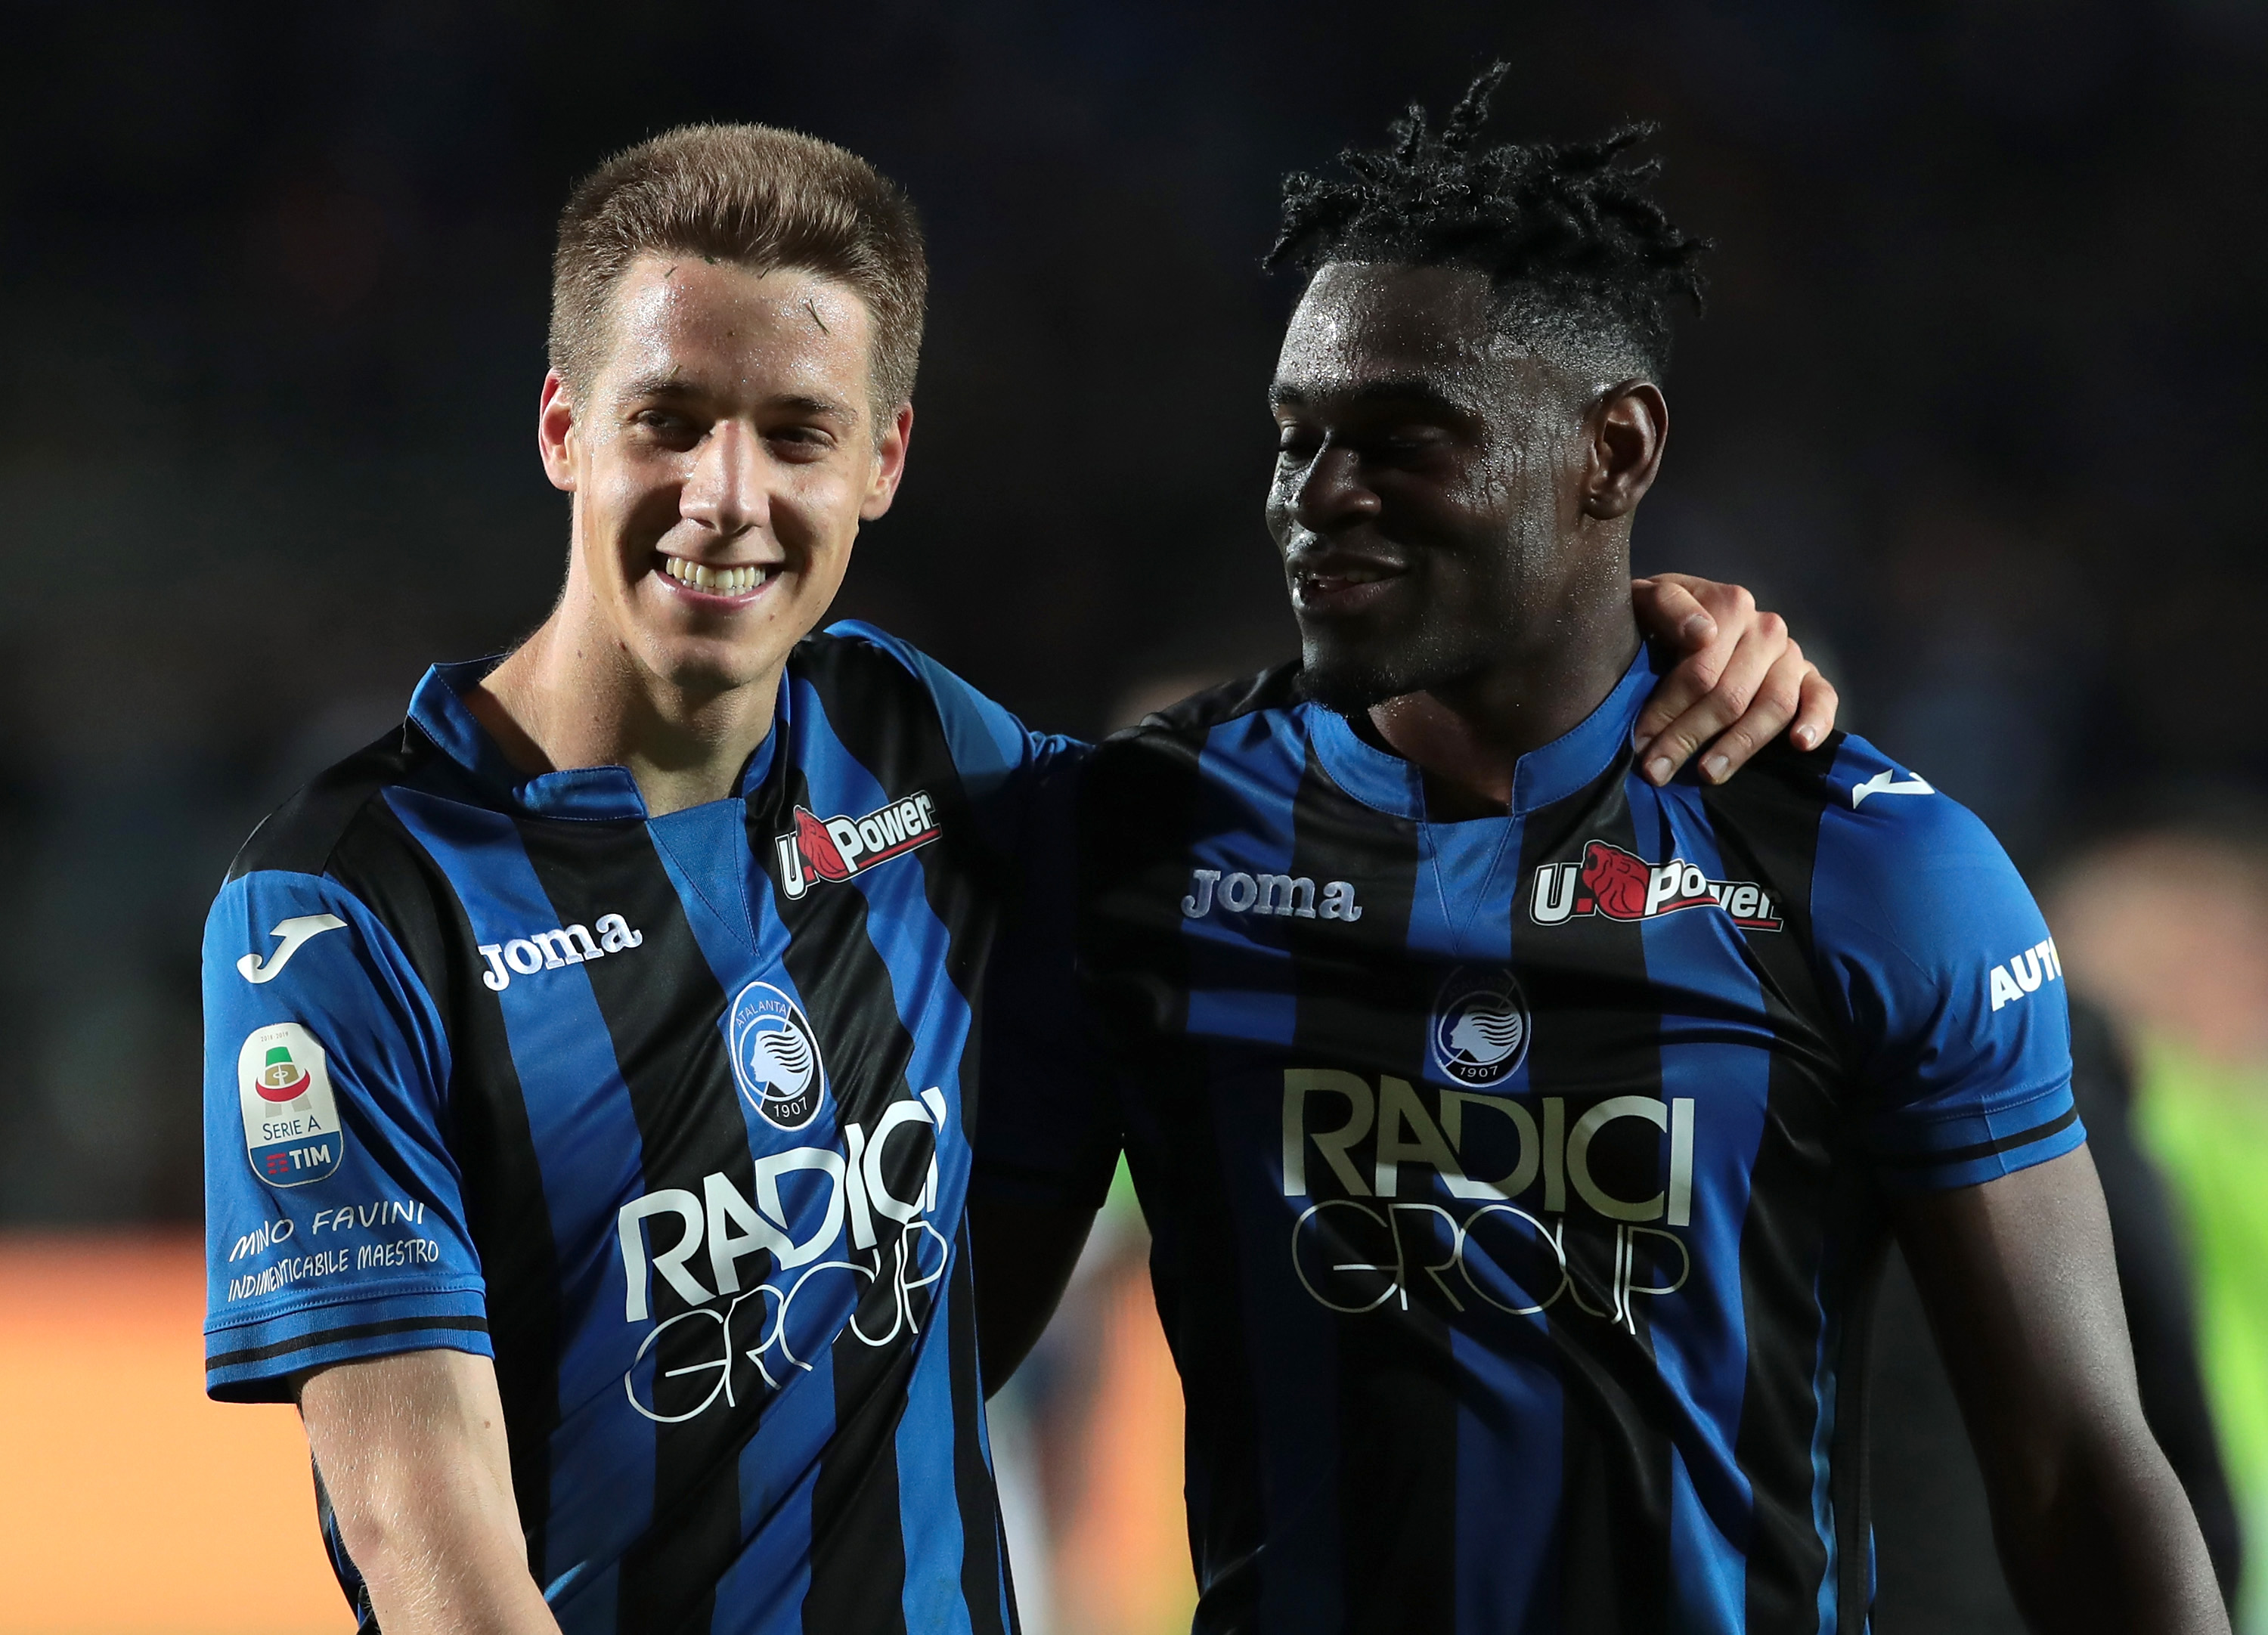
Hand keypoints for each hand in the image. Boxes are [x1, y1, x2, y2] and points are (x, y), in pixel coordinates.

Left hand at [1629, 573, 1837, 786]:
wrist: (1677, 615)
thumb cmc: (1657, 616)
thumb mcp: (1645, 600)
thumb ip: (1667, 607)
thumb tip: (1703, 635)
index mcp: (1730, 606)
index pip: (1701, 670)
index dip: (1668, 710)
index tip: (1641, 742)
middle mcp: (1766, 628)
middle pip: (1731, 695)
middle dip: (1689, 737)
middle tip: (1657, 770)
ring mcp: (1790, 654)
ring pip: (1774, 706)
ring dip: (1739, 745)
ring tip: (1708, 773)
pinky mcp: (1808, 676)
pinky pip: (1823, 697)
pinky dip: (1817, 721)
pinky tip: (1800, 744)